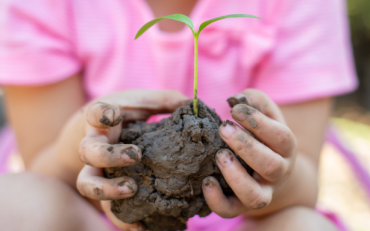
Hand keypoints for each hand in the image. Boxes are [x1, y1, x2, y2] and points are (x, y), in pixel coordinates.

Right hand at [76, 90, 188, 229]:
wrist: (104, 133)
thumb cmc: (127, 114)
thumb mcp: (143, 103)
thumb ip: (165, 101)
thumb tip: (194, 105)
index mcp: (103, 121)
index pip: (93, 113)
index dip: (100, 114)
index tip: (113, 115)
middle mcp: (95, 144)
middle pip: (88, 152)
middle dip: (109, 155)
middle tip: (135, 156)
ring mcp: (97, 168)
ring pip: (88, 184)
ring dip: (109, 190)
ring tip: (133, 190)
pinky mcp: (107, 189)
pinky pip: (109, 208)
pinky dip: (123, 220)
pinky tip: (143, 227)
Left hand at [202, 89, 296, 217]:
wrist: (271, 171)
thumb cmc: (264, 137)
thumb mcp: (266, 116)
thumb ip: (256, 102)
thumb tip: (236, 98)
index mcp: (285, 148)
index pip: (280, 137)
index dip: (258, 122)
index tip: (235, 109)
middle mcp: (278, 173)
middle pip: (270, 166)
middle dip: (245, 146)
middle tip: (224, 128)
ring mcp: (262, 192)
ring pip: (255, 196)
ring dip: (235, 176)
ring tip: (219, 155)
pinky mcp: (242, 206)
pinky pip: (232, 211)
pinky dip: (217, 200)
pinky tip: (206, 181)